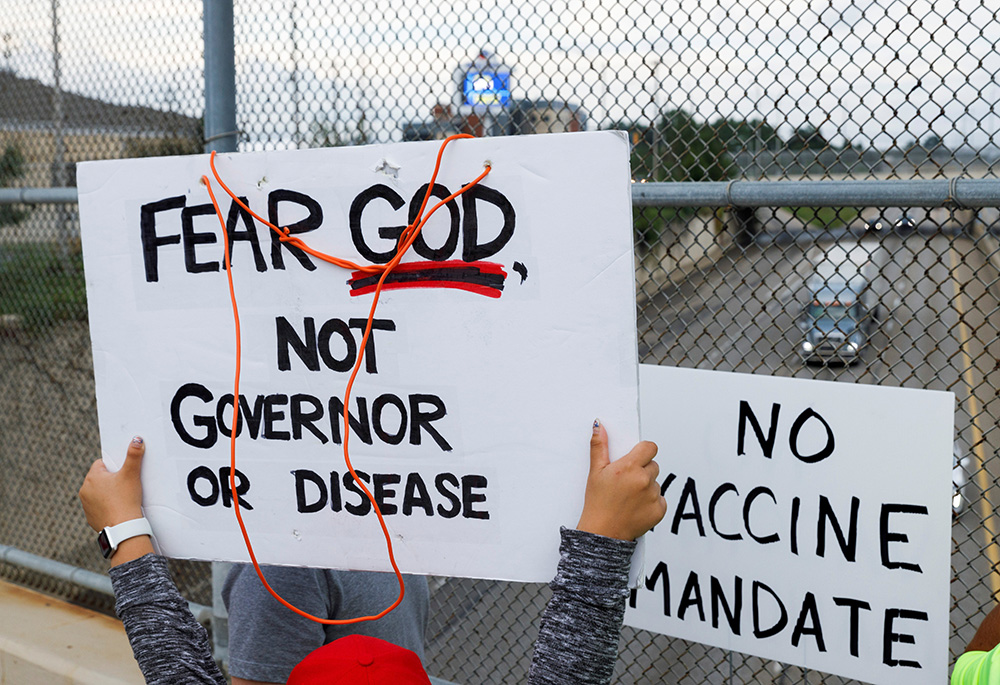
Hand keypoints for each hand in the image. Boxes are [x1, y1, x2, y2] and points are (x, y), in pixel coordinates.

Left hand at [79, 436, 145, 531]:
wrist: (122, 528)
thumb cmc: (125, 500)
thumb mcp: (132, 474)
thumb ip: (134, 455)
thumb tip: (136, 439)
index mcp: (92, 477)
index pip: (101, 463)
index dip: (115, 466)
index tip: (124, 473)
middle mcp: (84, 490)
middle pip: (100, 478)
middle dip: (112, 479)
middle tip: (125, 484)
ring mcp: (86, 504)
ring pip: (99, 492)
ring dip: (108, 492)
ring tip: (122, 497)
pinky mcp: (90, 517)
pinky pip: (99, 506)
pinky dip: (107, 505)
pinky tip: (118, 508)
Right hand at [576, 421, 665, 540]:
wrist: (603, 533)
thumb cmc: (597, 503)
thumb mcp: (595, 472)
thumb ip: (599, 447)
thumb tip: (599, 426)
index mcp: (629, 467)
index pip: (650, 447)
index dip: (644, 451)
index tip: (637, 457)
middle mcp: (644, 480)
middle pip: (653, 465)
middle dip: (643, 470)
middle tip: (627, 482)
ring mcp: (653, 496)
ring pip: (656, 483)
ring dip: (647, 487)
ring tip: (630, 497)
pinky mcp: (660, 510)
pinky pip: (660, 499)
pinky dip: (652, 502)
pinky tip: (637, 507)